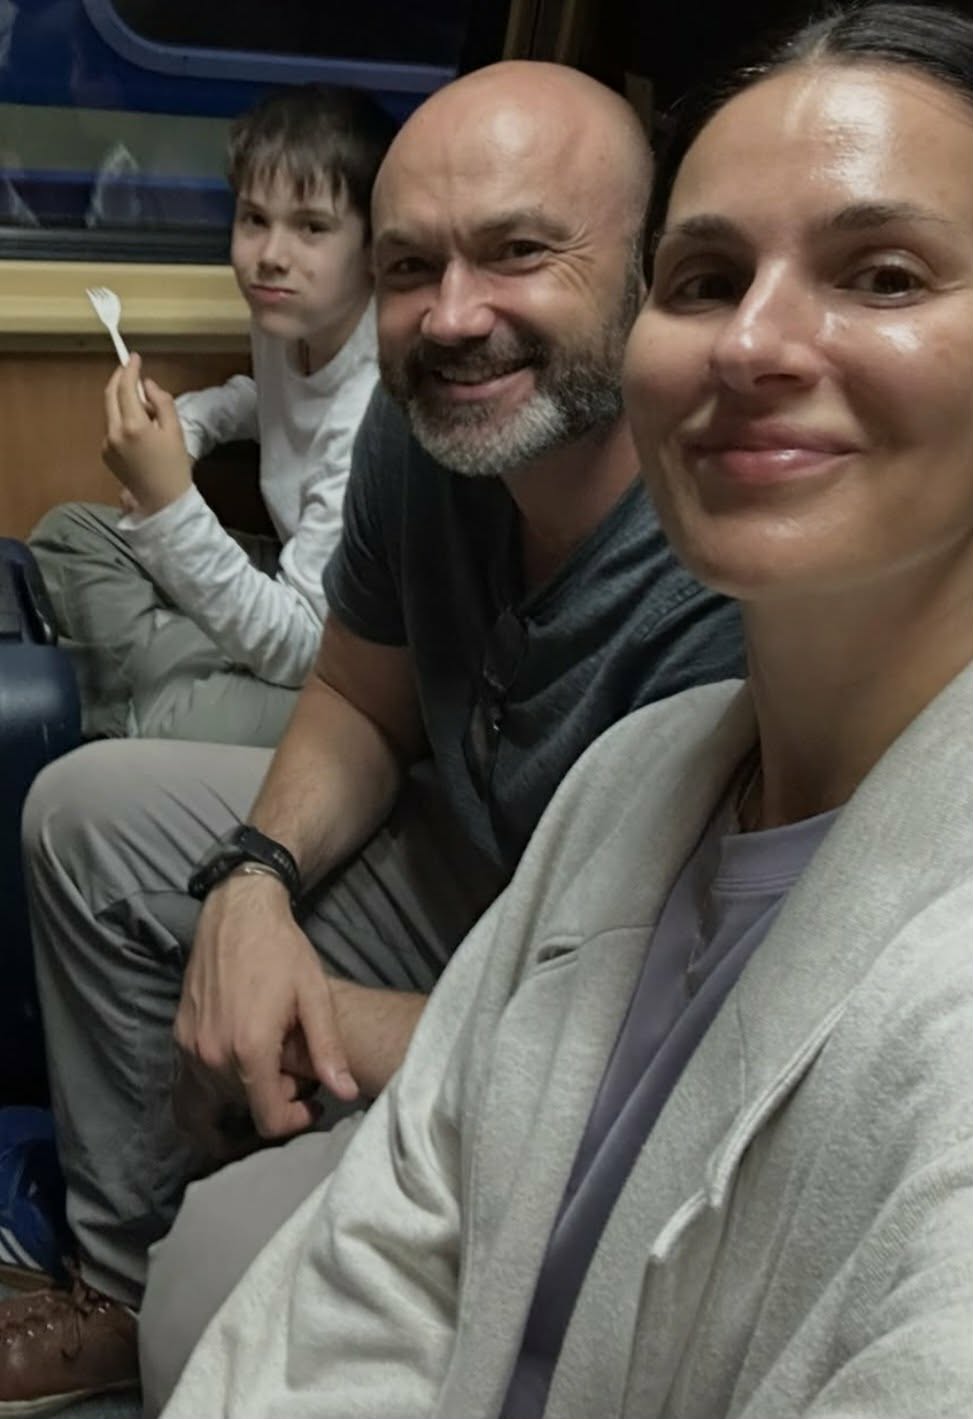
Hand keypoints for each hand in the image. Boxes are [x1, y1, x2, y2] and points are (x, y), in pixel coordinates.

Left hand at [102, 353, 191, 515]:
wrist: (163, 503)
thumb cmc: (175, 468)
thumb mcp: (175, 431)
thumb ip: (161, 403)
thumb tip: (148, 385)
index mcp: (133, 426)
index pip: (125, 388)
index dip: (130, 369)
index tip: (135, 358)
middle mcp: (114, 433)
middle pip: (110, 395)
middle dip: (119, 379)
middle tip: (131, 369)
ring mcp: (107, 444)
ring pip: (111, 411)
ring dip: (123, 401)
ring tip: (145, 405)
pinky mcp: (106, 454)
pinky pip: (112, 427)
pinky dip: (122, 419)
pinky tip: (139, 428)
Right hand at [174, 873, 358, 1142]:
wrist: (237, 913)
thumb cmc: (283, 951)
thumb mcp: (315, 996)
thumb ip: (328, 1049)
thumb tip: (346, 1093)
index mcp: (249, 1049)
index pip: (268, 1120)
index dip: (295, 1121)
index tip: (313, 1102)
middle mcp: (212, 1056)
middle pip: (244, 1110)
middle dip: (275, 1100)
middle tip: (298, 1072)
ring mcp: (189, 1047)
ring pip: (217, 1100)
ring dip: (246, 1095)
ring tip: (272, 1066)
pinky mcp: (178, 1037)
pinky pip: (192, 1084)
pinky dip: (217, 1087)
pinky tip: (242, 1064)